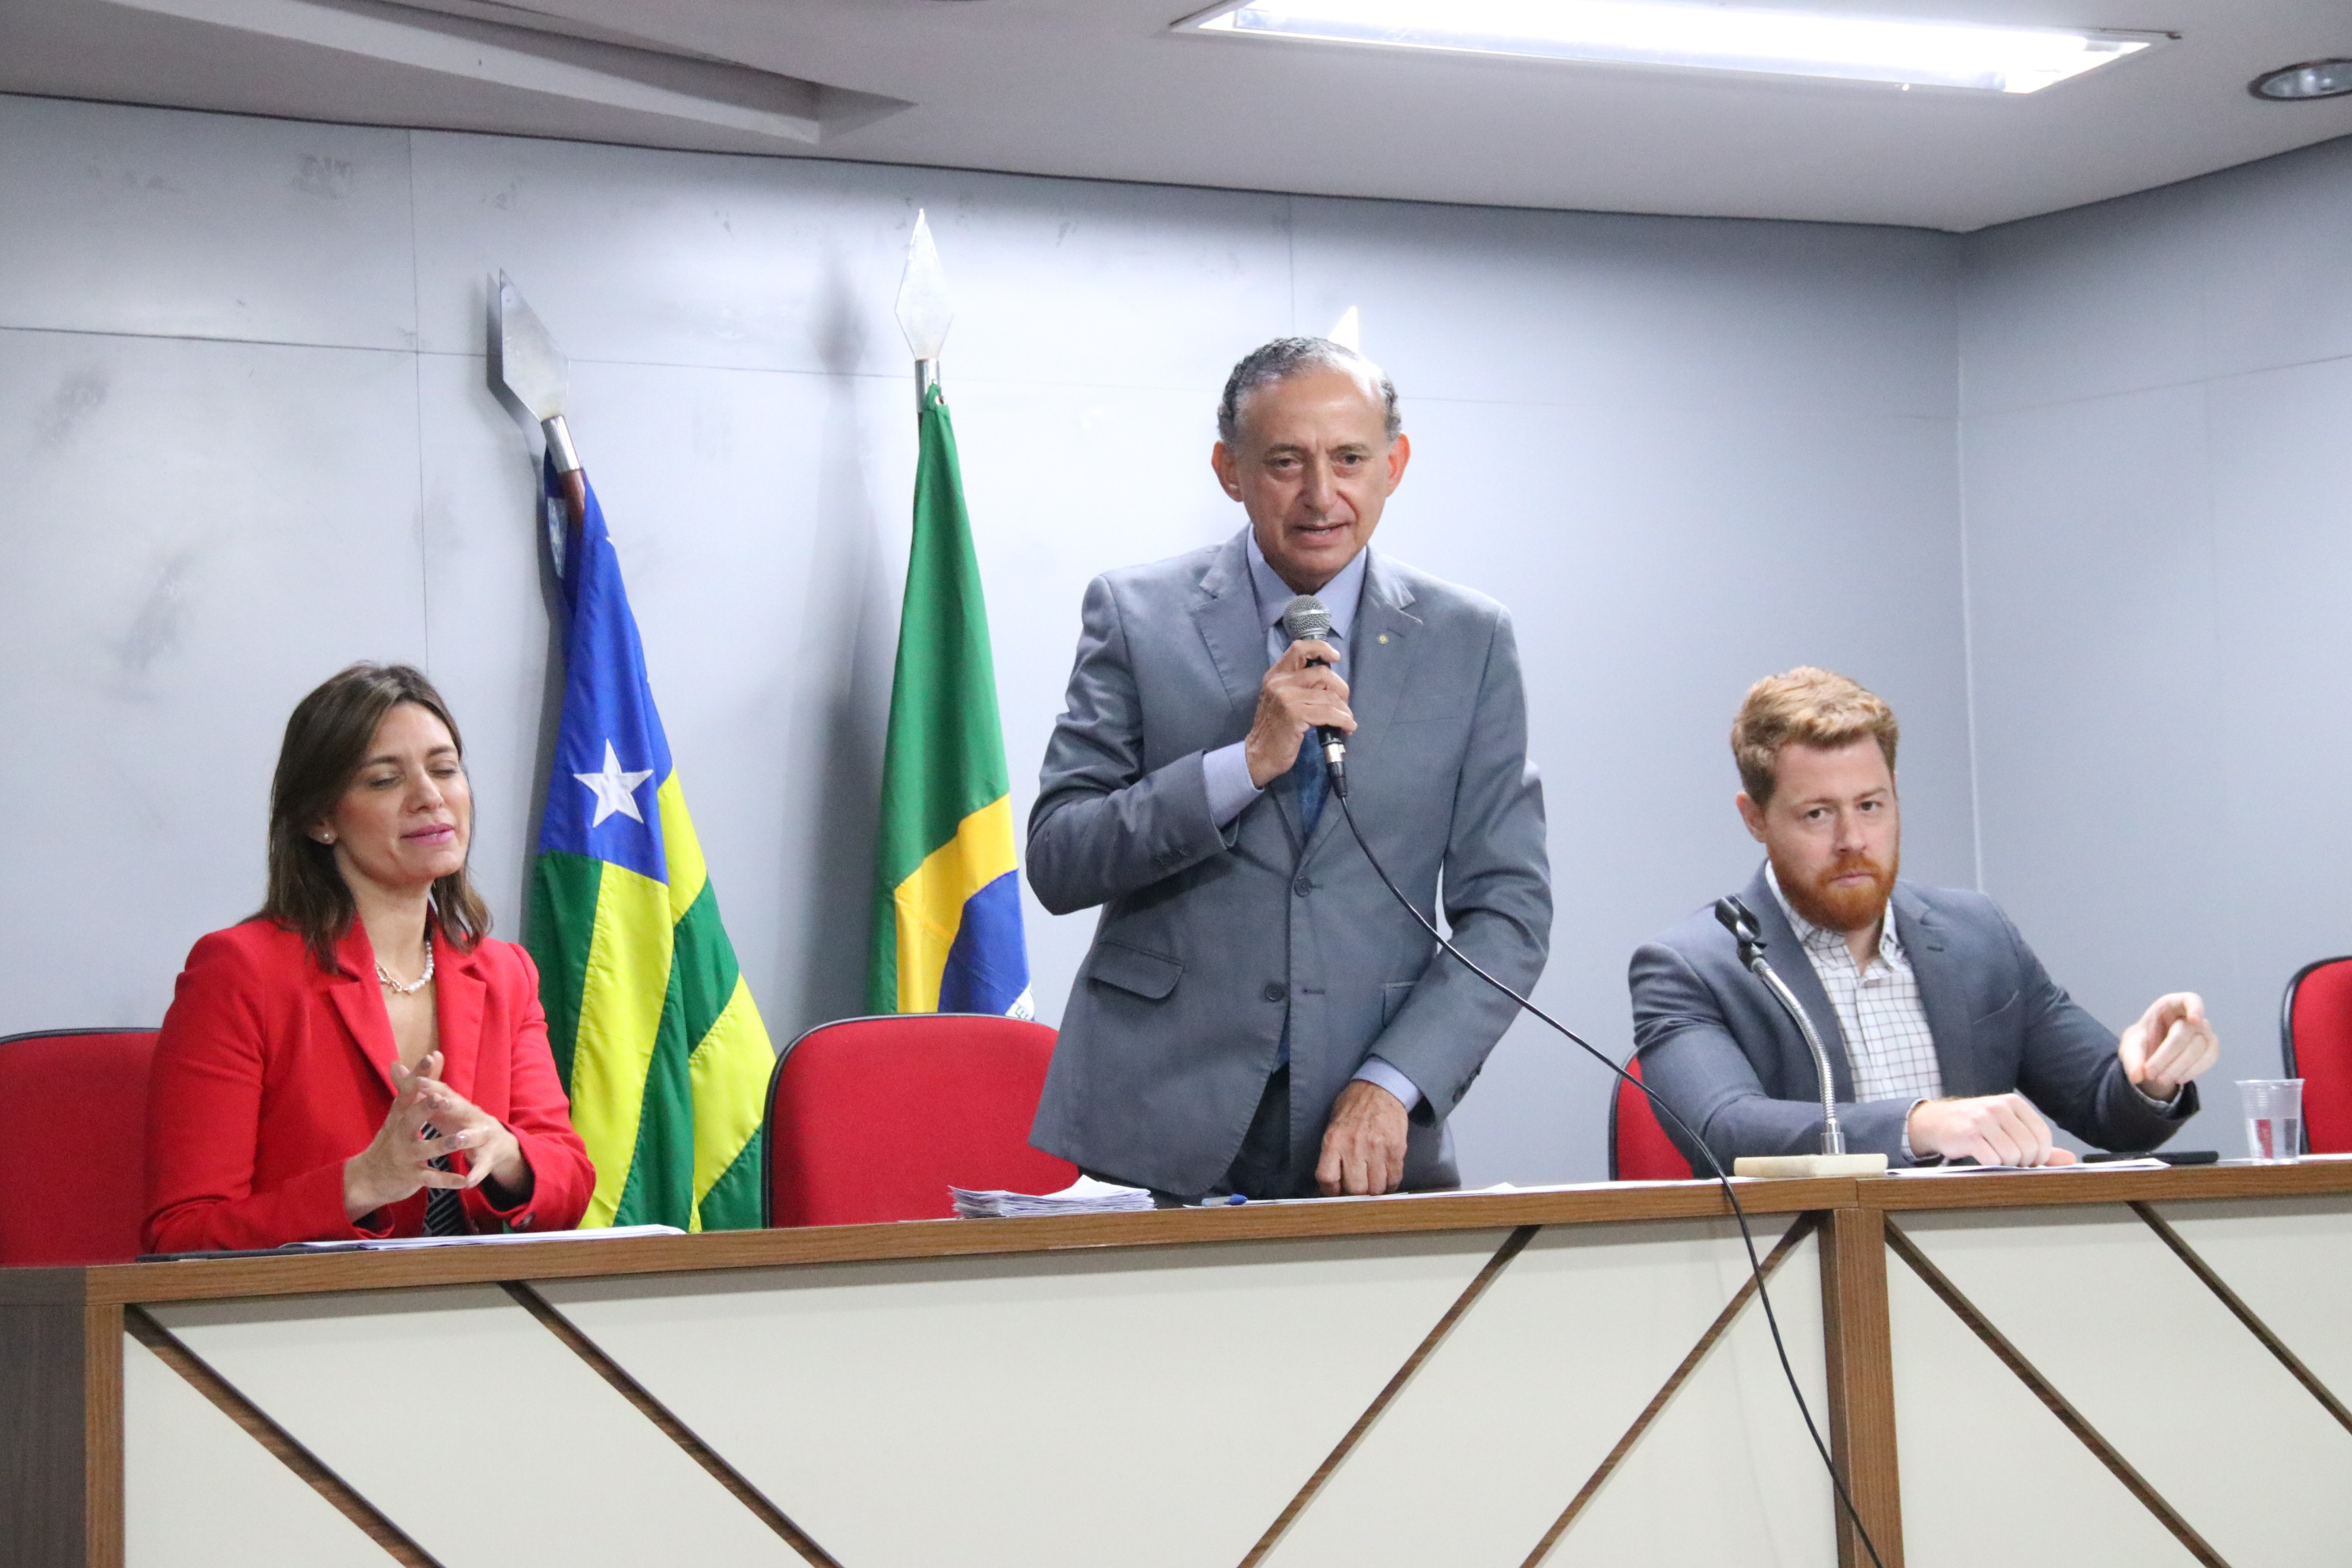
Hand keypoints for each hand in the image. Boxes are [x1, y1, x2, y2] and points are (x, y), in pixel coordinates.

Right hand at [341, 1053, 529, 1220]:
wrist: (367, 1178)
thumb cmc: (391, 1139)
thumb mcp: (401, 1113)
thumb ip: (421, 1086)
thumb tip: (431, 1054)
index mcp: (399, 1116)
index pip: (407, 1092)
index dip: (418, 1075)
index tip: (430, 1057)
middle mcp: (400, 1134)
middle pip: (412, 1119)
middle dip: (426, 1108)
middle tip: (443, 1098)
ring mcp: (405, 1156)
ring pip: (427, 1149)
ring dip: (445, 1144)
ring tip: (463, 1138)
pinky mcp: (412, 1177)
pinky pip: (432, 1178)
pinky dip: (447, 1180)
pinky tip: (464, 1180)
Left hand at [404, 1064, 531, 1202]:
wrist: (494, 1143)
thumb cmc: (459, 1120)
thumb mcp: (438, 1105)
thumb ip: (418, 1088)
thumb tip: (395, 1066)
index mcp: (457, 1104)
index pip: (444, 1092)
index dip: (433, 1087)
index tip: (419, 1080)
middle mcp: (472, 1116)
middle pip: (462, 1108)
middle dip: (451, 1105)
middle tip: (439, 1101)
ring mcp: (481, 1137)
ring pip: (474, 1136)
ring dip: (467, 1137)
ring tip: (457, 1139)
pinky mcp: (486, 1158)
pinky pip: (481, 1166)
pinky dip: (475, 1172)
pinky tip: (468, 1181)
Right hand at [1244, 639, 1354, 787]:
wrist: (1259, 755)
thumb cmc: (1275, 730)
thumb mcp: (1281, 700)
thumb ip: (1299, 686)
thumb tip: (1331, 683)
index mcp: (1276, 675)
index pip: (1299, 649)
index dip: (1321, 649)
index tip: (1335, 656)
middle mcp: (1279, 682)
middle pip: (1323, 674)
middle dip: (1340, 689)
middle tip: (1343, 706)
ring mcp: (1286, 697)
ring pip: (1328, 695)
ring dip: (1344, 710)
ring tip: (1347, 721)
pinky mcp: (1295, 714)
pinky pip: (1328, 713)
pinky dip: (1342, 720)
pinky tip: (1346, 727)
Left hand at [1316, 1079, 1408, 1195]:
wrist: (1380, 1089)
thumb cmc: (1353, 1107)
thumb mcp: (1333, 1125)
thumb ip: (1331, 1153)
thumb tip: (1331, 1183)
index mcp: (1334, 1140)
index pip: (1327, 1178)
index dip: (1331, 1191)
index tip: (1336, 1191)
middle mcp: (1354, 1146)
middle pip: (1355, 1189)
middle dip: (1355, 1193)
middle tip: (1357, 1186)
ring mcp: (1377, 1148)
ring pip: (1376, 1188)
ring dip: (1374, 1190)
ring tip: (1372, 1181)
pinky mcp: (1396, 1149)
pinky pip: (1394, 1178)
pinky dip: (1390, 1183)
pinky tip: (1386, 1177)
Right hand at [1906, 1093, 2077, 1166]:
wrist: (1937, 1122)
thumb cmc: (1977, 1126)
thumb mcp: (2009, 1128)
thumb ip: (2039, 1144)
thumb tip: (2070, 1159)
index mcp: (2013, 1103)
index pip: (2042, 1135)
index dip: (2040, 1155)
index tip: (2029, 1160)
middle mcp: (1998, 1108)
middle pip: (2029, 1147)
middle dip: (2023, 1162)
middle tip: (2011, 1162)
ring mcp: (1982, 1120)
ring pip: (2012, 1156)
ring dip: (2006, 1165)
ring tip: (1996, 1159)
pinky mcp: (1968, 1135)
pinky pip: (1992, 1160)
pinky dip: (1990, 1165)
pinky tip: (1983, 1158)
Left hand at [2117, 992, 2218, 1103]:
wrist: (2153, 1056)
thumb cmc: (2143, 1042)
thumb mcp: (2131, 1047)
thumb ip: (2132, 1059)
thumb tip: (2137, 1076)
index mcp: (2171, 1005)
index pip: (2189, 1000)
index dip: (2195, 1008)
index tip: (2194, 1020)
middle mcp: (2191, 1017)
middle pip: (2185, 1032)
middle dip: (2167, 1055)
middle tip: (2150, 1073)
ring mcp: (2204, 1033)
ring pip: (2198, 1048)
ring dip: (2178, 1066)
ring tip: (2160, 1079)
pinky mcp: (2210, 1049)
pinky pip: (2208, 1059)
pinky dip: (2193, 1070)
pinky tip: (2178, 1079)